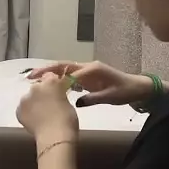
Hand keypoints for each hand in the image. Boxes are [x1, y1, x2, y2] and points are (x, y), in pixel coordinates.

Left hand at [16, 73, 78, 143]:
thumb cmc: (67, 120)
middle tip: (48, 105)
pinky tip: (34, 120)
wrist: (54, 136)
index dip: (53, 84)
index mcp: (51, 82)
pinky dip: (27, 112)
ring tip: (40, 115)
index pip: (50, 76)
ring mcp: (25, 98)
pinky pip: (23, 108)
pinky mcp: (18, 110)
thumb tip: (55, 97)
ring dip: (34, 103)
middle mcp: (36, 86)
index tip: (56, 92)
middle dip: (42, 93)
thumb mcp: (68, 102)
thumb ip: (59, 95)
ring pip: (29, 98)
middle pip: (38, 87)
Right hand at [27, 61, 153, 106]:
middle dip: (46, 70)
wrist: (137, 88)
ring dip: (49, 73)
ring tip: (34, 79)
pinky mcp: (86, 77)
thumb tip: (76, 103)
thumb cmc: (125, 91)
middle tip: (31, 76)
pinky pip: (69, 76)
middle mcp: (87, 67)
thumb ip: (93, 98)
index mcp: (93, 69)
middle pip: (63, 66)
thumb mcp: (111, 97)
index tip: (43, 84)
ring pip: (64, 70)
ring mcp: (86, 71)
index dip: (56, 77)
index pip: (70, 72)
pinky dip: (57, 79)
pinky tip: (48, 85)